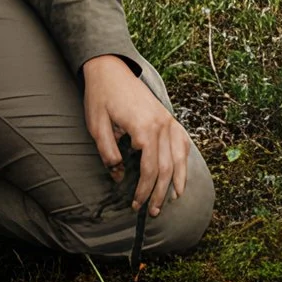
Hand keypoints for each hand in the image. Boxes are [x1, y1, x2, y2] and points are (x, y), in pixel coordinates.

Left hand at [83, 55, 189, 215]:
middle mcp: (162, 125)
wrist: (110, 69)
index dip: (144, 190)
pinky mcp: (167, 116)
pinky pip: (182, 141)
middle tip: (152, 211)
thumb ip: (109, 154)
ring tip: (173, 199)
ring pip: (180, 157)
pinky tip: (181, 173)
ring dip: (177, 180)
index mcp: (145, 128)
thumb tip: (119, 177)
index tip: (135, 204)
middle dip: (161, 193)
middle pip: (167, 168)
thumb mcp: (97, 127)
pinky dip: (184, 159)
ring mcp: (168, 120)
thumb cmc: (101, 97)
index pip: (150, 170)